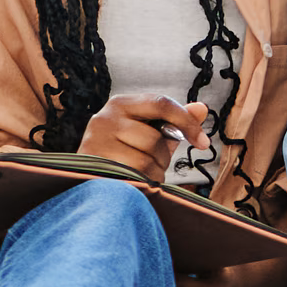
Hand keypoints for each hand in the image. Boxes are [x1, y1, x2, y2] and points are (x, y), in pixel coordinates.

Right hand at [77, 95, 209, 182]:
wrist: (84, 179)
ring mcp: (97, 141)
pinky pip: (136, 176)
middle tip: (149, 164)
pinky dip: (142, 184)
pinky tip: (132, 183)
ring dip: (152, 173)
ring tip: (138, 174)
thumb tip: (201, 108)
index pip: (161, 103)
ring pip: (147, 160)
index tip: (203, 142)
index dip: (187, 122)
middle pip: (156, 138)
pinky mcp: (96, 165)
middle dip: (162, 157)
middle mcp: (105, 117)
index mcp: (120, 104)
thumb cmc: (120, 155)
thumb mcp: (148, 134)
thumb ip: (174, 121)